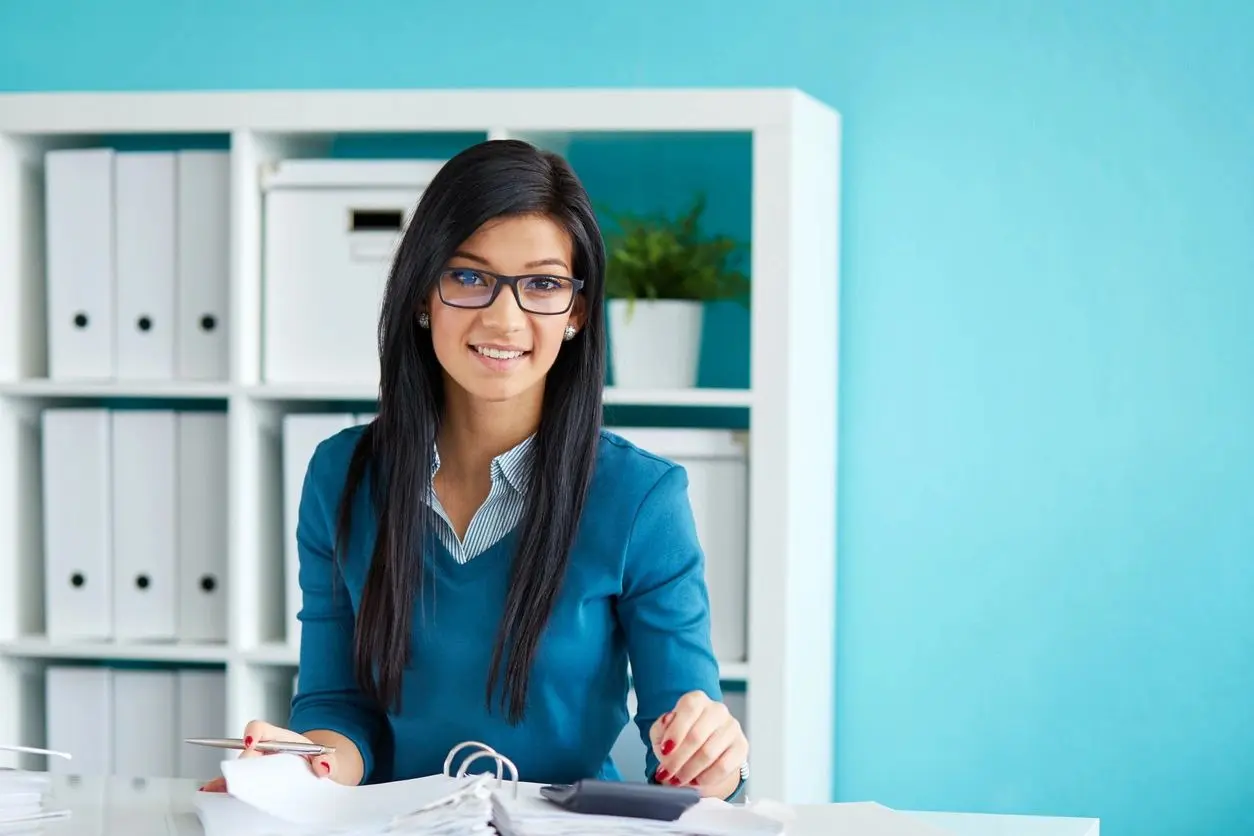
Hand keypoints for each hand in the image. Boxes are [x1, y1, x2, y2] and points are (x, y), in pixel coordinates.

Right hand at [197, 720, 335, 792]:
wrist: (321, 772)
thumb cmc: (320, 761)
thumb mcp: (329, 759)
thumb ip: (329, 761)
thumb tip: (322, 767)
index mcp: (280, 739)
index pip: (259, 729)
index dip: (252, 734)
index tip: (250, 744)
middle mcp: (263, 750)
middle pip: (245, 753)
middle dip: (242, 765)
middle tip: (243, 781)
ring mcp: (256, 765)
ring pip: (237, 769)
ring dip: (230, 778)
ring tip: (226, 791)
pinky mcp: (252, 781)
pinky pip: (234, 782)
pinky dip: (224, 787)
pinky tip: (215, 791)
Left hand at [648, 691, 746, 797]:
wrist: (702, 752)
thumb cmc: (680, 739)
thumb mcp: (662, 733)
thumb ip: (660, 728)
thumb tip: (667, 721)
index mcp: (697, 699)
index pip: (689, 708)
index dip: (675, 731)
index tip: (664, 751)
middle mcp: (717, 710)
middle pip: (697, 735)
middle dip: (678, 759)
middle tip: (667, 774)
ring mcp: (732, 727)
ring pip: (709, 753)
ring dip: (689, 771)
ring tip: (678, 780)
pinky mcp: (741, 746)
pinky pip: (724, 766)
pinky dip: (706, 777)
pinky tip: (696, 781)